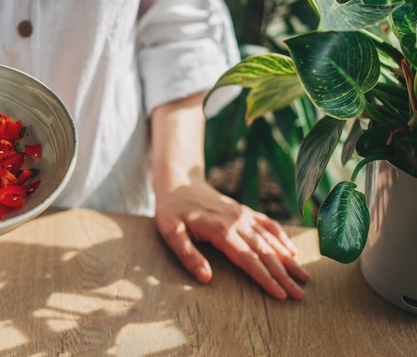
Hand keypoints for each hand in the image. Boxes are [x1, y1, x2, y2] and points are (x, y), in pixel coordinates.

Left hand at [153, 177, 308, 299]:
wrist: (177, 181)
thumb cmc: (171, 210)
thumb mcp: (170, 232)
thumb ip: (187, 254)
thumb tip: (206, 278)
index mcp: (220, 230)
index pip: (248, 259)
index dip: (266, 278)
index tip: (281, 295)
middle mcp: (237, 222)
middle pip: (265, 252)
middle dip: (284, 275)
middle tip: (300, 295)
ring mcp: (242, 215)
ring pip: (270, 240)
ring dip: (288, 259)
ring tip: (304, 277)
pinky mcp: (243, 210)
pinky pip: (267, 224)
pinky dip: (281, 237)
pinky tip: (292, 250)